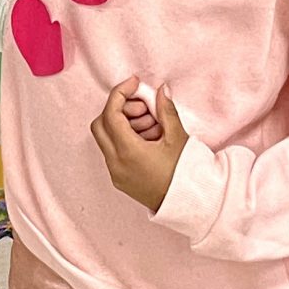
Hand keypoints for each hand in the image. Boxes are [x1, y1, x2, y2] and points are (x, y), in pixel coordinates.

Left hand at [91, 81, 187, 212]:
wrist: (188, 205)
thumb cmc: (185, 173)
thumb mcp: (177, 138)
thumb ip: (165, 110)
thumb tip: (160, 90)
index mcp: (128, 151)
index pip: (110, 114)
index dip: (120, 93)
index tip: (134, 83)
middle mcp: (116, 163)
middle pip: (100, 124)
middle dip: (119, 109)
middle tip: (144, 109)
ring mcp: (115, 173)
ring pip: (106, 138)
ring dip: (124, 125)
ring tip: (153, 127)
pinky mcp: (120, 180)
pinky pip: (113, 152)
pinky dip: (125, 139)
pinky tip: (149, 139)